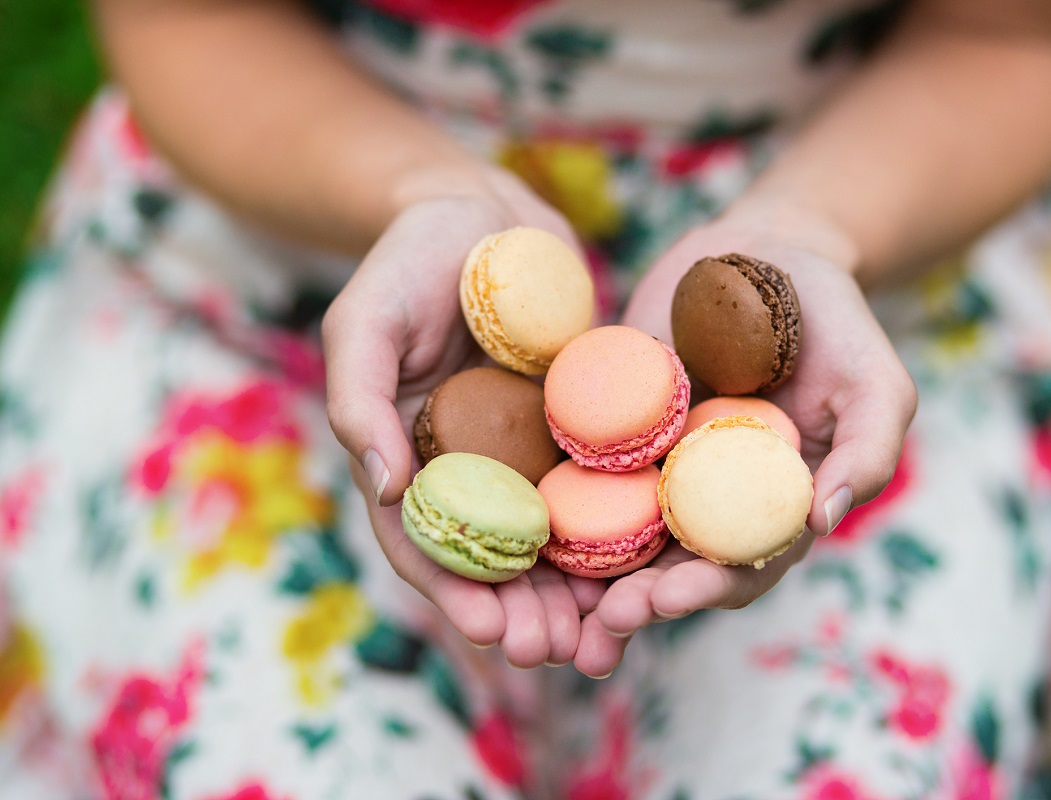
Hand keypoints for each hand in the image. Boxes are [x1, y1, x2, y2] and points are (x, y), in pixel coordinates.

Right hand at [322, 169, 602, 666]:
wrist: (483, 211)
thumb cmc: (407, 259)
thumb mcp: (362, 323)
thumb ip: (358, 403)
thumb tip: (383, 491)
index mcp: (410, 456)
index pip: (426, 542)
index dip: (456, 593)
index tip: (493, 633)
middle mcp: (470, 466)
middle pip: (494, 558)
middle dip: (522, 612)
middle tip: (557, 651)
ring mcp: (526, 450)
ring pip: (553, 536)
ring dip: (574, 591)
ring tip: (603, 634)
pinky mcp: (580, 424)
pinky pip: (601, 484)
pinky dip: (619, 528)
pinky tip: (649, 562)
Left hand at [573, 212, 916, 675]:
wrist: (765, 251)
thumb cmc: (835, 323)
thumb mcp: (877, 384)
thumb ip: (868, 453)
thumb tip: (820, 523)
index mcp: (769, 505)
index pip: (738, 565)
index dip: (705, 589)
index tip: (668, 598)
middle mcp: (707, 497)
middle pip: (669, 564)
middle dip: (636, 599)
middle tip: (601, 619)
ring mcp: (656, 463)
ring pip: (617, 533)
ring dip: (588, 577)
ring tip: (554, 605)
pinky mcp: (610, 425)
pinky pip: (577, 468)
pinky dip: (553, 503)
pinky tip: (524, 524)